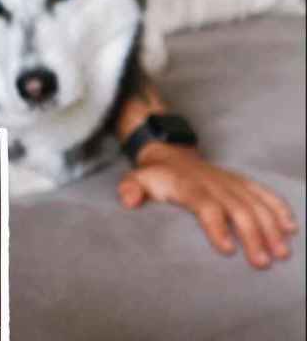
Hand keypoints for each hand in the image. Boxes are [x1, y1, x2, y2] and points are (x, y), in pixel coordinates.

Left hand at [117, 143, 297, 268]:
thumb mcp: (136, 179)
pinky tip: (290, 228)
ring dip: (271, 228)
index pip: (206, 206)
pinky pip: (264, 193)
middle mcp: (215, 184)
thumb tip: (127, 200)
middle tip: (261, 262)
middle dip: (252, 236)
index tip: (227, 249)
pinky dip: (279, 209)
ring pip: (256, 204)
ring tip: (281, 253)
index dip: (217, 226)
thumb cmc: (155, 176)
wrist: (171, 154)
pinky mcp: (242, 182)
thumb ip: (130, 188)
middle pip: (238, 210)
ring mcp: (231, 182)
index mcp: (190, 186)